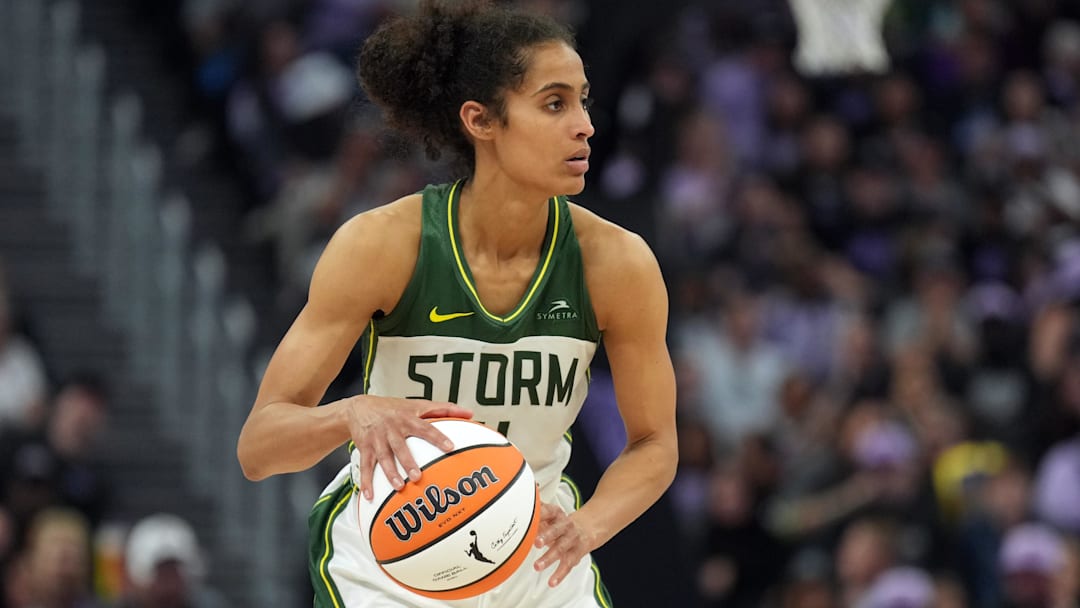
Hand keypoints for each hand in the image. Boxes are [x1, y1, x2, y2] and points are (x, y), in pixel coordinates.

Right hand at [345, 395, 472, 499]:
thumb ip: (444, 409)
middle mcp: (392, 429)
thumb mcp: (417, 405)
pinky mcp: (365, 449)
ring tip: (399, 487)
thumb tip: (469, 413)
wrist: (359, 408)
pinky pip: (365, 467)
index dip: (437, 437)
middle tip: (418, 477)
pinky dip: (366, 482)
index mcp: (407, 418)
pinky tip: (370, 496)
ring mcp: (377, 440)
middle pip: (401, 446)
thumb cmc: (393, 408)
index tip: (449, 447)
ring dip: (390, 473)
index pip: (425, 427)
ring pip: (384, 458)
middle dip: (408, 462)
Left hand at [533, 503, 592, 586]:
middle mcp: (565, 526)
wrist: (588, 528)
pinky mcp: (576, 554)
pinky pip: (568, 564)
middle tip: (536, 542)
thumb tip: (517, 508)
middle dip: (546, 536)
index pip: (547, 512)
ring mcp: (571, 540)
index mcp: (556, 514)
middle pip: (556, 530)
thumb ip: (535, 512)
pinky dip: (560, 574)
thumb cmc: (561, 523)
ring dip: (549, 558)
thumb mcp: (550, 514)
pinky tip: (552, 581)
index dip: (539, 515)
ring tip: (538, 566)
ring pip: (561, 548)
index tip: (529, 520)